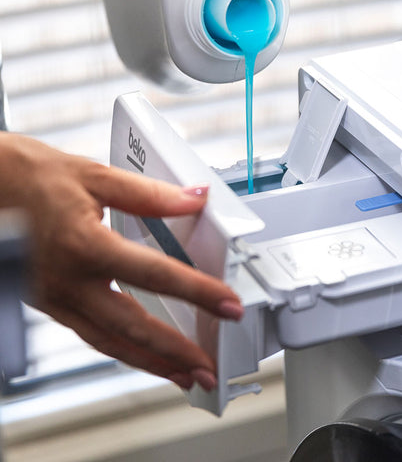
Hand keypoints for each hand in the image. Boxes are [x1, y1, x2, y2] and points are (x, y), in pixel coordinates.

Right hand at [0, 133, 242, 391]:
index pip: (157, 276)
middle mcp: (67, 280)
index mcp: (84, 245)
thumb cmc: (27, 176)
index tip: (228, 305)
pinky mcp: (47, 301)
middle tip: (207, 368)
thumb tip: (193, 198)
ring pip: (108, 341)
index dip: (198, 292)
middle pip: (132, 327)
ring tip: (181, 373)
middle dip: (174, 352)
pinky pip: (89, 333)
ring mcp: (54, 297)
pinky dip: (121, 348)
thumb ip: (150, 195)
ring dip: (149, 361)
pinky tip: (140, 350)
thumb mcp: (94, 175)